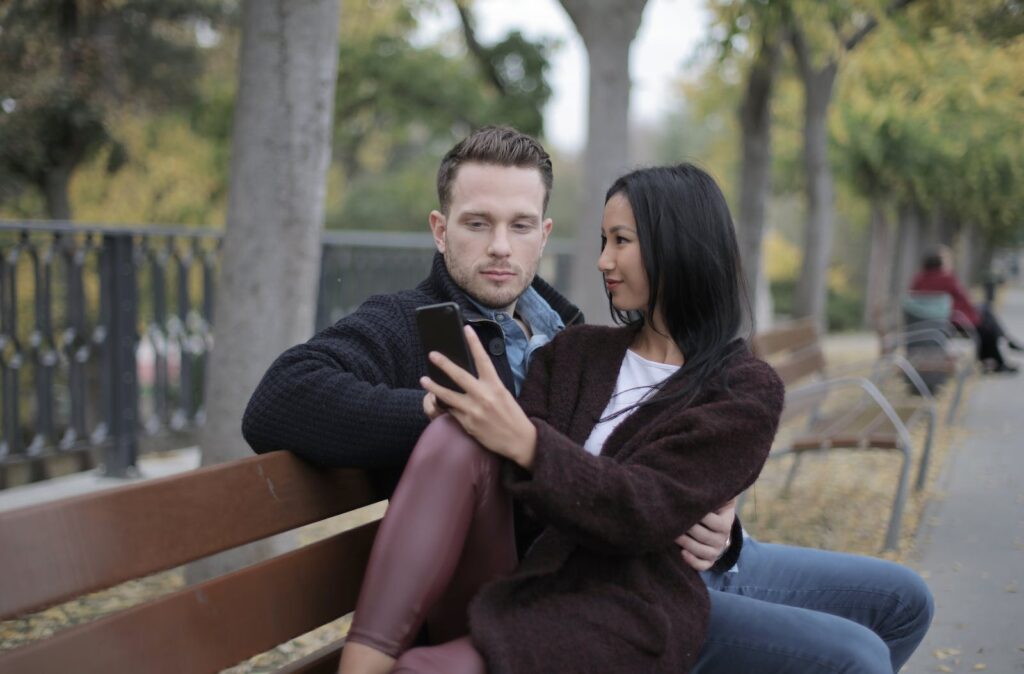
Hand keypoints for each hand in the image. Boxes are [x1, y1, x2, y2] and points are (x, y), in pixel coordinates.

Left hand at [420, 326, 536, 468]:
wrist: (519, 441)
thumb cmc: (512, 416)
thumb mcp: (503, 395)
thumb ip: (488, 385)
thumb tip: (470, 377)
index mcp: (495, 386)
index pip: (483, 360)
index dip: (474, 343)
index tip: (467, 330)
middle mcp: (483, 396)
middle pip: (459, 376)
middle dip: (444, 364)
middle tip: (432, 354)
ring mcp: (474, 411)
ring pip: (448, 396)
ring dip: (434, 387)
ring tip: (423, 380)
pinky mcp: (468, 424)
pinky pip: (451, 412)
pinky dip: (445, 406)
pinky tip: (437, 401)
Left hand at [676, 497, 736, 571]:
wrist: (714, 526)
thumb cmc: (710, 507)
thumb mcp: (717, 498)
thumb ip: (715, 492)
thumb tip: (711, 481)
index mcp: (726, 524)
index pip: (715, 522)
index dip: (701, 516)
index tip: (686, 507)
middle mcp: (723, 540)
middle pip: (705, 537)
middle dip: (688, 528)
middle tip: (673, 519)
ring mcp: (716, 552)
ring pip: (702, 552)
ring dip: (686, 543)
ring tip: (672, 534)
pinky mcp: (708, 561)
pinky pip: (702, 566)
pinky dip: (693, 562)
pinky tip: (681, 553)